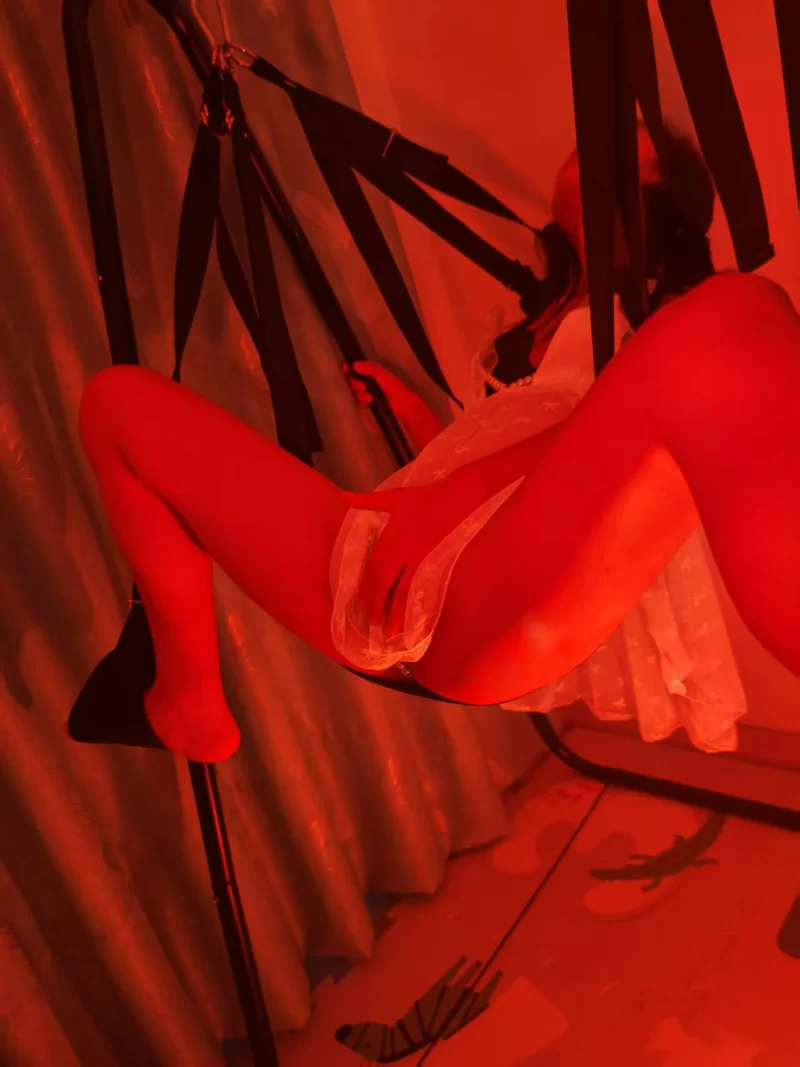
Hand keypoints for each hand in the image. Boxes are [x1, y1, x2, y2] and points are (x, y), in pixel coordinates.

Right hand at [342, 360, 402, 405]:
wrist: (402, 405)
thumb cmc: (393, 387)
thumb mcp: (382, 375)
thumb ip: (370, 369)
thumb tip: (354, 365)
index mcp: (370, 372)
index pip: (354, 368)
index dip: (347, 369)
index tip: (344, 368)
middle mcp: (366, 381)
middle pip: (351, 381)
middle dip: (354, 383)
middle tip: (363, 387)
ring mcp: (365, 393)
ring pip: (353, 391)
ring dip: (359, 394)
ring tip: (369, 397)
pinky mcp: (366, 403)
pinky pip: (357, 401)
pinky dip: (361, 400)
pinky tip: (368, 401)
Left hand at [345, 471, 484, 638]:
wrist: (459, 495)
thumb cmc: (427, 496)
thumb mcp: (395, 497)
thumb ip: (367, 501)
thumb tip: (343, 496)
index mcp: (391, 534)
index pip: (374, 565)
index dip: (367, 585)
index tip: (361, 602)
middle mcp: (401, 548)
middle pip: (384, 580)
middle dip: (376, 602)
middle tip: (370, 622)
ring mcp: (419, 556)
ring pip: (401, 588)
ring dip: (394, 610)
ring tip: (389, 630)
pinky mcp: (434, 560)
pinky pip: (420, 586)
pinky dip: (414, 603)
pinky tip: (412, 617)